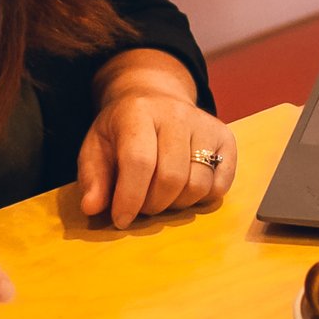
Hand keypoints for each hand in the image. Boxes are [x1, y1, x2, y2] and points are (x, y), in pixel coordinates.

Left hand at [77, 61, 236, 226]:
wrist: (155, 98)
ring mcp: (206, 125)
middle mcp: (177, 114)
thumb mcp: (96, 146)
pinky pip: (220, 185)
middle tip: (142, 206)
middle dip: (153, 205)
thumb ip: (92, 177)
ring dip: (177, 204)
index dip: (130, 197)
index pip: (139, 161)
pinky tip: (184, 188)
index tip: (121, 219)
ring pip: (198, 185)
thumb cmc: (122, 129)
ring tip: (162, 196)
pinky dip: (202, 198)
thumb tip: (92, 207)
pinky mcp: (226, 138)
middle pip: (172, 177)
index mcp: (138, 112)